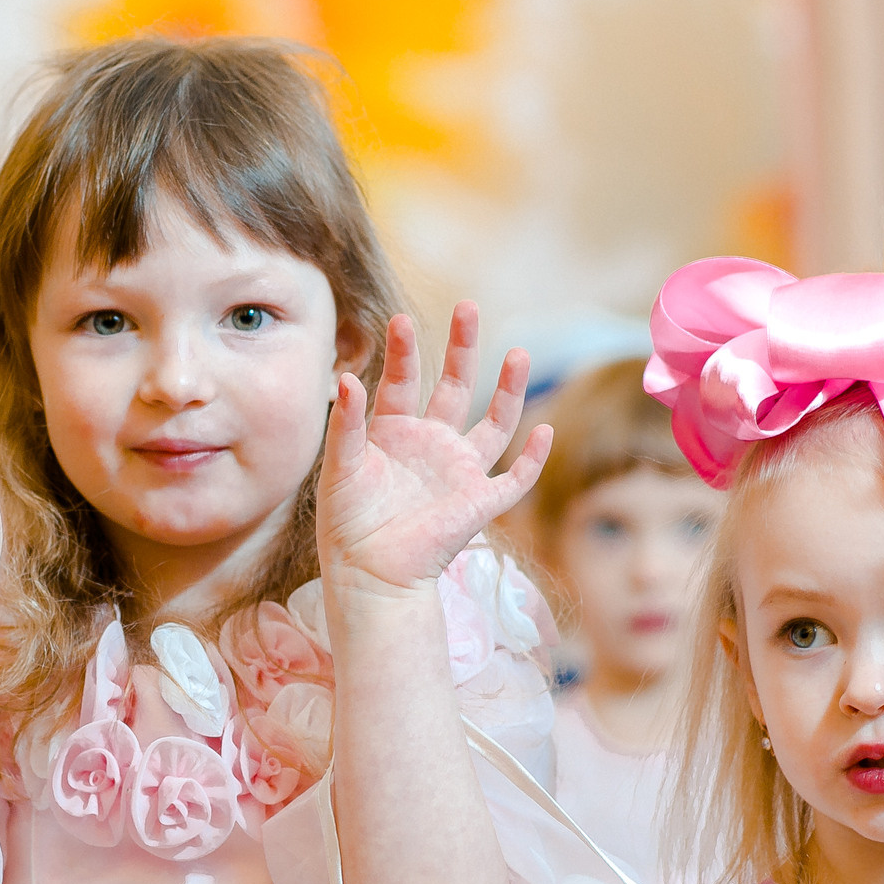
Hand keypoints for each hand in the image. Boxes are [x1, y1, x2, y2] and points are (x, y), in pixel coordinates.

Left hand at [317, 303, 549, 596]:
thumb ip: (345, 425)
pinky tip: (543, 430)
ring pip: (494, 423)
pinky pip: (515, 478)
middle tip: (468, 307)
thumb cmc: (348, 525)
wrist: (370, 576)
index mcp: (393, 432)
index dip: (404, 352)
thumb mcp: (340, 468)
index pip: (403, 381)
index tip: (401, 320)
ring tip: (518, 352)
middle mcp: (431, 444)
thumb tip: (346, 378)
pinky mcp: (481, 502)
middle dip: (463, 348)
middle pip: (455, 386)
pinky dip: (532, 458)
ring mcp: (460, 471)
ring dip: (509, 389)